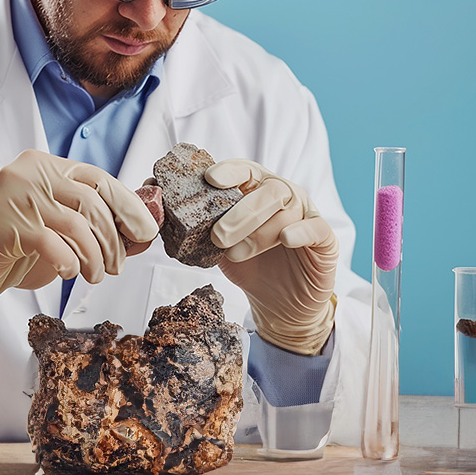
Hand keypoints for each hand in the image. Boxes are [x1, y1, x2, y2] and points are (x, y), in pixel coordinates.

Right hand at [0, 150, 159, 322]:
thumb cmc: (11, 244)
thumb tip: (140, 232)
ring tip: (94, 276)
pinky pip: (52, 243)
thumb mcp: (53, 223)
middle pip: (91, 203)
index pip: (98, 179)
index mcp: (44, 164)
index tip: (146, 233)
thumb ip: (88, 220)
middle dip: (112, 240)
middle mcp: (28, 172)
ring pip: (76, 225)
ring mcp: (12, 194)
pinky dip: (68, 262)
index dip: (127, 206)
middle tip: (116, 267)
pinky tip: (68, 272)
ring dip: (94, 257)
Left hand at [207, 159, 337, 354]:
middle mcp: (283, 196)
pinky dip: (300, 231)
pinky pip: (316, 228)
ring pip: (286, 211)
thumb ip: (192, 222)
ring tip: (234, 254)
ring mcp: (305, 216)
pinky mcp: (325, 240)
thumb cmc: (247, 265)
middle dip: (239, 212)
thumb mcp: (215, 245)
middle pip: (266, 190)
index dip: (229, 172)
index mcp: (256, 190)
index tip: (209, 179)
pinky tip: (286, 240)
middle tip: (217, 236)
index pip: (245, 170)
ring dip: (257, 232)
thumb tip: (151, 191)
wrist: (280, 304)